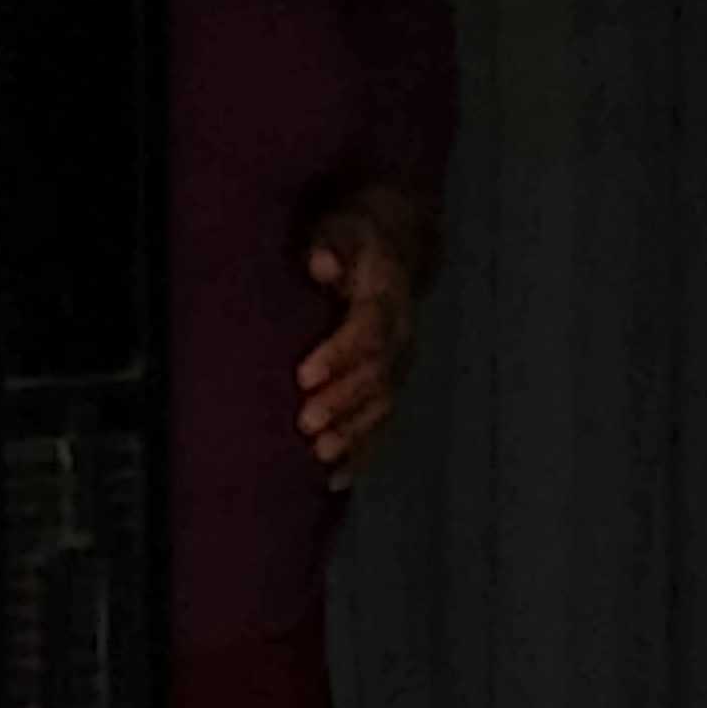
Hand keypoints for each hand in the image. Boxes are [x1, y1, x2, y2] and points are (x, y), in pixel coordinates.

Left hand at [298, 199, 422, 479]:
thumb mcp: (342, 227)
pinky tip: (336, 480)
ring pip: (382, 406)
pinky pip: (381, 425)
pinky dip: (361, 455)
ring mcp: (399, 366)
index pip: (367, 330)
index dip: (339, 354)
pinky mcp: (391, 386)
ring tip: (323, 457)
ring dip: (353, 434)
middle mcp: (400, 336)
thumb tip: (320, 263)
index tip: (305, 375)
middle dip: (343, 403)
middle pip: (377, 376)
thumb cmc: (354, 238)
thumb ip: (331, 244)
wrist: (393, 247)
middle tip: (307, 424)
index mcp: (386, 298)